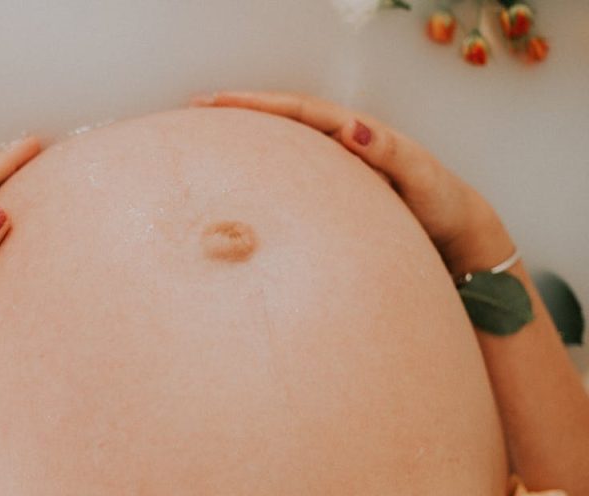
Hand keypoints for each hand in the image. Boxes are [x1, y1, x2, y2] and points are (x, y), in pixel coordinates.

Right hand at [192, 91, 515, 274]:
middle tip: (196, 108)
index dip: (260, 104)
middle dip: (241, 111)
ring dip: (247, 135)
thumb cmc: (441, 207)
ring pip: (283, 144)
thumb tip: (354, 128)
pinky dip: (261, 166)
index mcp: (359, 134)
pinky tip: (238, 177)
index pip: (301, 111)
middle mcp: (343, 144)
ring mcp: (335, 168)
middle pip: (284, 119)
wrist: (457, 237)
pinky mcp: (332, 192)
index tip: (220, 102)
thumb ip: (390, 153)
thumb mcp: (422, 179)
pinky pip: (290, 172)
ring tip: (206, 134)